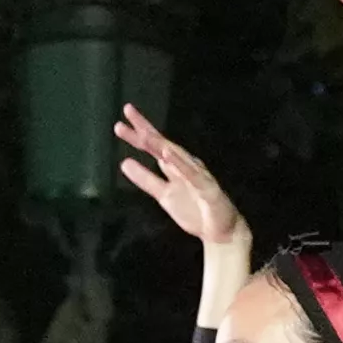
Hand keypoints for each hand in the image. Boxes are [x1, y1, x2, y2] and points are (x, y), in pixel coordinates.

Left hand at [112, 98, 248, 271]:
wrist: (222, 231)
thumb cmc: (195, 211)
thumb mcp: (163, 195)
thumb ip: (146, 180)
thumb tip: (124, 163)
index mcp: (175, 166)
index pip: (154, 147)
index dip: (137, 136)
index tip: (120, 124)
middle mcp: (185, 165)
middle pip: (163, 144)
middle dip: (146, 129)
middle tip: (128, 111)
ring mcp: (197, 175)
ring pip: (176, 156)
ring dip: (160, 144)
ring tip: (144, 134)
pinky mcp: (207, 188)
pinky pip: (192, 175)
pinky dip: (180, 164)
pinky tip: (168, 154)